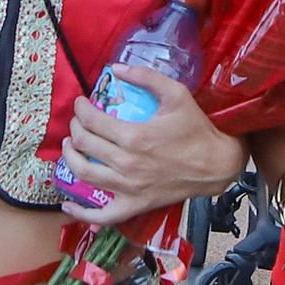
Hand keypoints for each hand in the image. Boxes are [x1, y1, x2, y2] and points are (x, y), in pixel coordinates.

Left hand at [57, 66, 244, 226]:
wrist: (216, 165)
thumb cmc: (196, 130)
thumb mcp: (176, 94)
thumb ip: (146, 77)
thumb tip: (116, 69)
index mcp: (134, 136)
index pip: (92, 120)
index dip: (80, 109)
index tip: (81, 103)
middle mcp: (126, 163)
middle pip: (84, 145)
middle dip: (75, 129)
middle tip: (78, 122)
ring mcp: (129, 187)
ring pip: (84, 174)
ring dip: (69, 159)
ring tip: (71, 147)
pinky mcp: (135, 204)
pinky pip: (103, 215)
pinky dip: (81, 213)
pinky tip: (67, 205)